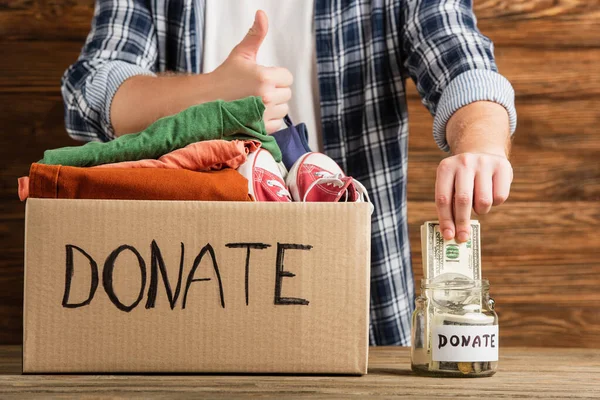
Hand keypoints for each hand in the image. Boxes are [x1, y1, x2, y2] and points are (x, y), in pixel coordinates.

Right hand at [210, 10, 292, 132]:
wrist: (206, 101)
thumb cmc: (224, 77)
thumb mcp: (241, 54)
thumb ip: (256, 34)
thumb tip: (262, 14)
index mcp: (265, 77)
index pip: (287, 77)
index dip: (276, 77)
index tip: (262, 78)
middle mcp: (267, 96)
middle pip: (287, 93)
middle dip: (276, 91)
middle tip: (257, 90)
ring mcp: (264, 114)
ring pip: (284, 109)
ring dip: (274, 106)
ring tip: (256, 102)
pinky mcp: (261, 127)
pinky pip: (277, 123)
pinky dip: (269, 120)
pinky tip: (255, 113)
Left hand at [435, 152, 512, 242]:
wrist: (483, 152)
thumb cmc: (463, 179)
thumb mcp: (451, 185)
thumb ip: (449, 206)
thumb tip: (451, 234)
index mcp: (445, 168)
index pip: (443, 199)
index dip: (445, 220)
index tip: (447, 236)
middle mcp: (464, 162)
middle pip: (463, 200)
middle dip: (462, 222)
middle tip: (463, 236)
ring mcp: (484, 163)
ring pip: (484, 201)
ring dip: (480, 210)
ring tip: (478, 203)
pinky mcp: (502, 166)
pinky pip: (500, 197)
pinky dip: (495, 203)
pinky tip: (491, 193)